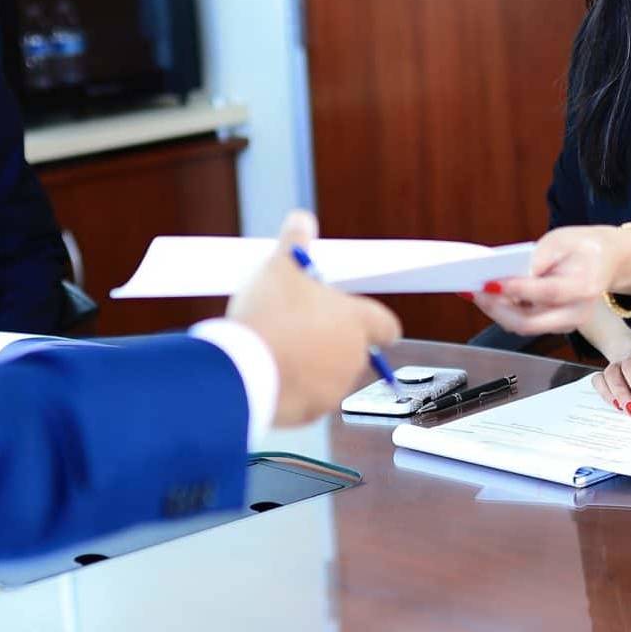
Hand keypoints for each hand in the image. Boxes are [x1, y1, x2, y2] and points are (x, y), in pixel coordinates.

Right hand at [227, 210, 403, 425]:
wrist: (244, 369)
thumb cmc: (269, 317)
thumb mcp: (279, 266)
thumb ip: (295, 242)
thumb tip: (301, 220)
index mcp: (356, 321)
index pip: (386, 325)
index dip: (375, 323)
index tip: (360, 319)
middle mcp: (354, 357)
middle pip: (352, 348)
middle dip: (329, 340)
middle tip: (298, 326)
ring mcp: (336, 387)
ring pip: (329, 374)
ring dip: (312, 365)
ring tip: (279, 349)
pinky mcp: (314, 411)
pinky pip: (309, 398)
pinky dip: (295, 389)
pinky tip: (271, 373)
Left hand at [472, 225, 630, 335]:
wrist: (609, 261)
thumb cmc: (584, 248)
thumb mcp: (562, 240)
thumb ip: (538, 257)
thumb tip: (508, 272)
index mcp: (585, 286)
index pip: (548, 293)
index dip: (517, 289)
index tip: (489, 282)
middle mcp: (577, 312)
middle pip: (530, 322)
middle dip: (497, 308)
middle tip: (474, 290)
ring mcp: (567, 324)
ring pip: (523, 326)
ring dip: (496, 311)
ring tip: (474, 291)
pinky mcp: (556, 326)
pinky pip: (525, 323)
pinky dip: (504, 311)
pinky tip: (488, 296)